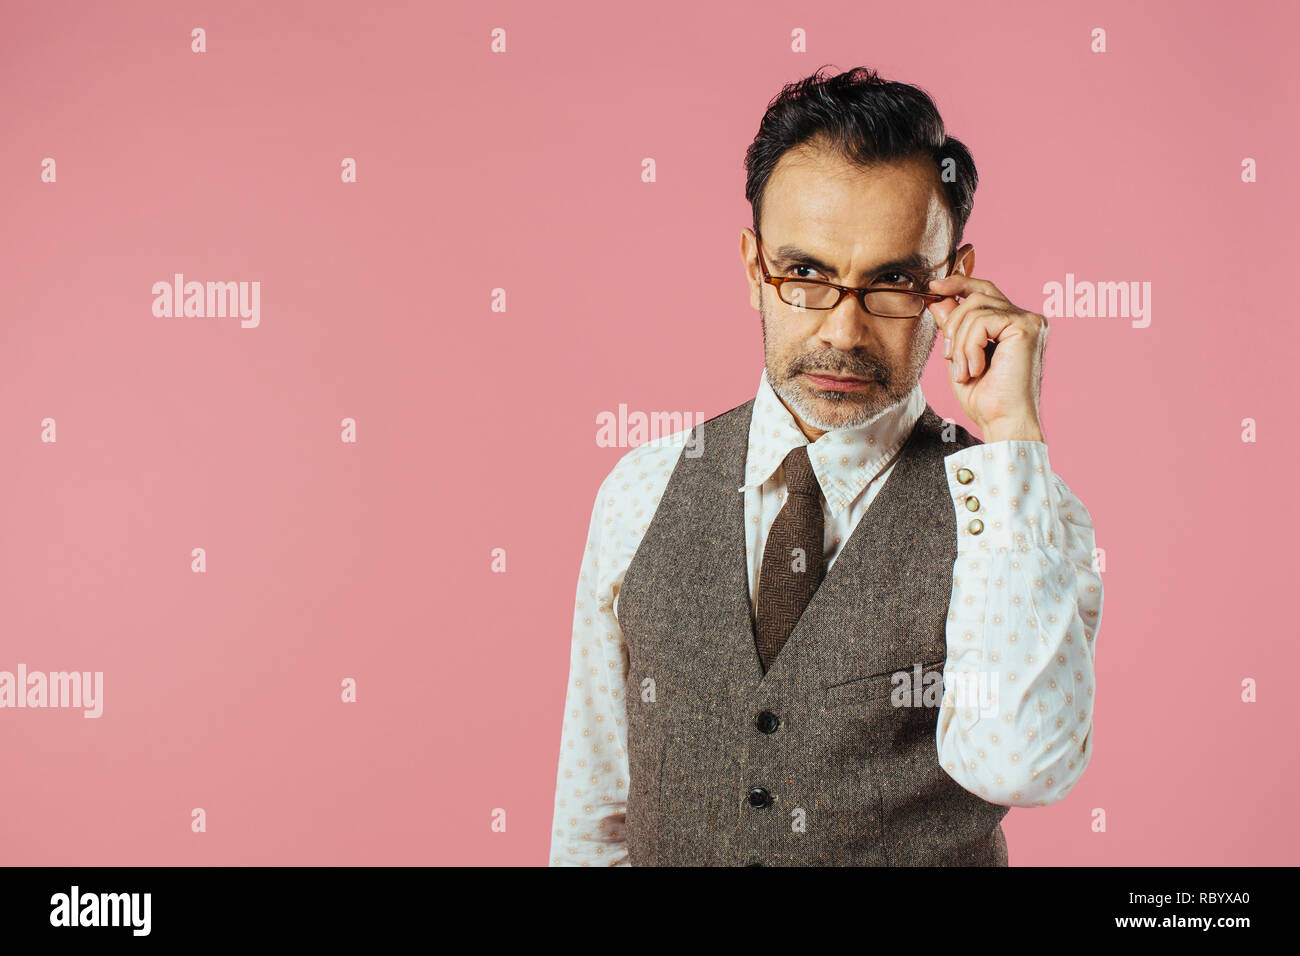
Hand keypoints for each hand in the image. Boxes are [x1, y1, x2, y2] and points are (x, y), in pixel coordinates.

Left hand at [927, 274, 1047, 442]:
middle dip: (953, 324)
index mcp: (1013, 325)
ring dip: (960, 343)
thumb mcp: (960, 356)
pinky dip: (970, 347)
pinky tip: (975, 369)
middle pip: (976, 295)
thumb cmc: (985, 399)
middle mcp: (1026, 319)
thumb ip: (954, 327)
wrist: (1003, 422)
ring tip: (965, 371)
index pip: (984, 291)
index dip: (959, 283)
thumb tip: (938, 298)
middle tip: (950, 358)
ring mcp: (1029, 321)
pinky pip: (982, 321)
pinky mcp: (1027, 327)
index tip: (933, 286)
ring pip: (975, 309)